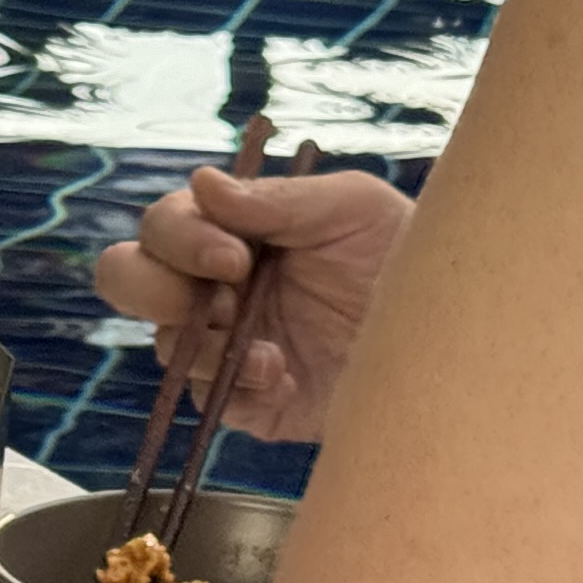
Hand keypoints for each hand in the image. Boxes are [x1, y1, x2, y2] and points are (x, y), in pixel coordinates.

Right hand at [92, 167, 410, 442]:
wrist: (454, 335)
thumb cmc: (408, 255)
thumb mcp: (353, 207)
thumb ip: (278, 199)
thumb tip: (203, 183)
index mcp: (232, 232)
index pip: (162, 227)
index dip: (179, 240)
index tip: (233, 256)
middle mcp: (216, 287)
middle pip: (127, 279)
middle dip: (151, 287)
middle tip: (212, 299)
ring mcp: (225, 346)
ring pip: (162, 344)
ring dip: (203, 344)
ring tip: (270, 349)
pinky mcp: (245, 400)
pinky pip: (204, 398)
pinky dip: (237, 385)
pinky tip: (282, 376)